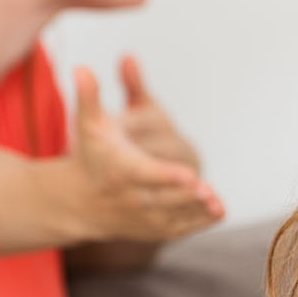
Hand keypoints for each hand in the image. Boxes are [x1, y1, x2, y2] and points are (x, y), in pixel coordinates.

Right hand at [70, 66, 223, 241]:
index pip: (143, 173)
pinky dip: (198, 223)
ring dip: (196, 210)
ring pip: (171, 216)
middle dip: (184, 196)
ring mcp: (140, 217)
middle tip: (209, 190)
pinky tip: (219, 212)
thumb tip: (81, 67)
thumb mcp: (89, 124)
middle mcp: (128, 197)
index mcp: (117, 170)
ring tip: (219, 204)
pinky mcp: (151, 229)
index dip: (165, 175)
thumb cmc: (91, 155)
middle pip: (160, 198)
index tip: (190, 175)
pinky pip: (177, 229)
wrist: (79, 200)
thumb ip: (90, 96)